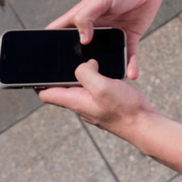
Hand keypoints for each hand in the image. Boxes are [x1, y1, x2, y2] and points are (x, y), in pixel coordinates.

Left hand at [38, 60, 157, 139]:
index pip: (46, 94)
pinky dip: (97, 78)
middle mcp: (81, 105)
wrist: (145, 126)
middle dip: (62, 73)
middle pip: (62, 88)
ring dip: (82, 74)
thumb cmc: (124, 110)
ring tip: (89, 61)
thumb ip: (86, 74)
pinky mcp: (105, 104)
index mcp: (75, 101)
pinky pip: (95, 89)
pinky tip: (107, 71)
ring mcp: (93, 106)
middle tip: (66, 56)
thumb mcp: (102, 86)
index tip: (36, 68)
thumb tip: (83, 65)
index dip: (38, 82)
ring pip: (80, 87)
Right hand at [46, 0, 165, 78]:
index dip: (50, 42)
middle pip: (80, 49)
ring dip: (105, 70)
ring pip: (105, 58)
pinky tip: (131, 75)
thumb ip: (87, 16)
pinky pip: (128, 56)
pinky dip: (130, 66)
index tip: (42, 59)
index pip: (60, 30)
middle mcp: (95, 28)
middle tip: (74, 81)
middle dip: (77, 64)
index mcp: (82, 16)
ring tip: (104, 84)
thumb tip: (81, 40)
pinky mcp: (128, 39)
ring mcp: (111, 35)